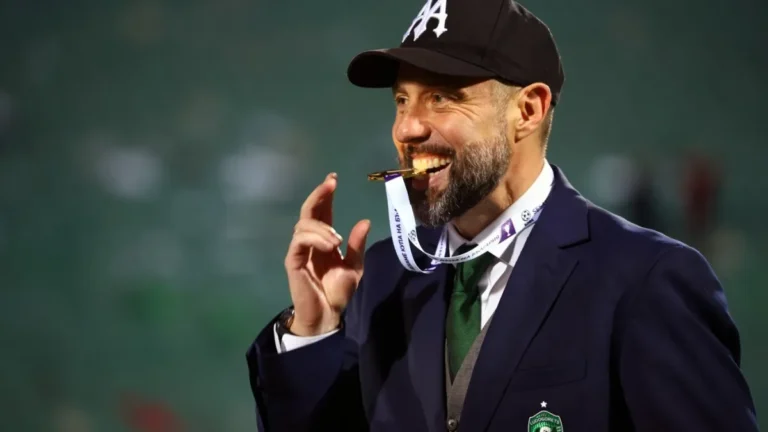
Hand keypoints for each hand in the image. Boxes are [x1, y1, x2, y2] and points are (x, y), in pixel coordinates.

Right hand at [284, 173, 370, 335]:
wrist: (327, 315)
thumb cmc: (338, 292)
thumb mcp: (354, 266)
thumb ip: (357, 244)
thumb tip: (365, 220)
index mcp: (323, 240)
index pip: (322, 212)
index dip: (325, 195)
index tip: (333, 179)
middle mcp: (309, 241)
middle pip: (309, 212)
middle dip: (319, 195)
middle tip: (331, 184)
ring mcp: (300, 250)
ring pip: (304, 225)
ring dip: (322, 227)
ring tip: (337, 240)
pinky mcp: (293, 261)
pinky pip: (299, 241)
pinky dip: (314, 238)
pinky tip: (329, 245)